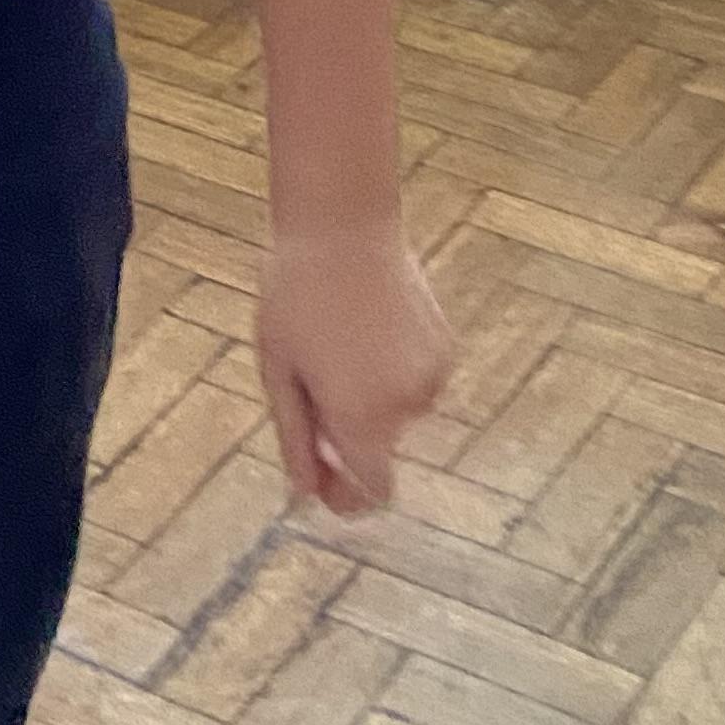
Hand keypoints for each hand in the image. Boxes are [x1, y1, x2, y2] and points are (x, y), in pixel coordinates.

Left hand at [257, 222, 454, 515]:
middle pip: (381, 449)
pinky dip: (391, 371)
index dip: (348, 498)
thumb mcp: (279, 372)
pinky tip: (367, 327)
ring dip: (369, 398)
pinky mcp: (445, 348)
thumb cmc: (294, 297)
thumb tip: (306, 494)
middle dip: (348, 435)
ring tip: (336, 342)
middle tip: (310, 381)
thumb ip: (296, 441)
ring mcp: (433, 376)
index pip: (373, 493)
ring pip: (396, 414)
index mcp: (361, 418)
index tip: (323, 479)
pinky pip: (414, 381)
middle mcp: (406, 406)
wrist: (343, 226)